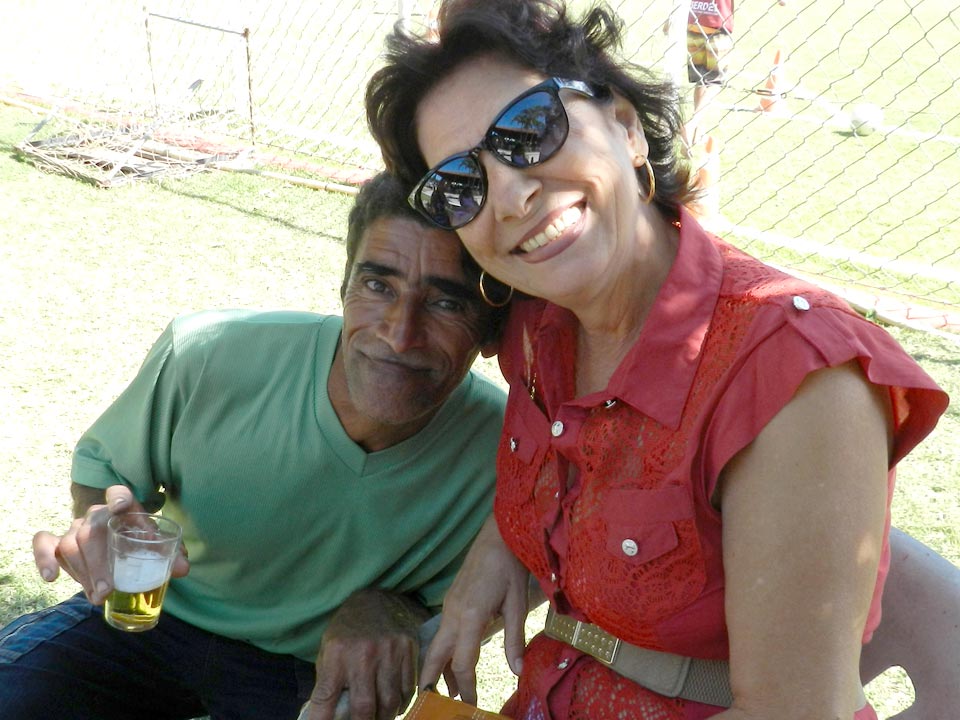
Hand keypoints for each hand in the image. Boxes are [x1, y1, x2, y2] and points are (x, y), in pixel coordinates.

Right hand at [32, 485, 188, 604]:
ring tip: (98, 597)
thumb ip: (171, 555)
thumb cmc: (138, 542)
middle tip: (108, 590)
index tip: (121, 506)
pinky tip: (51, 577)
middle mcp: (96, 514)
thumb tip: (183, 569)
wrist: (116, 542)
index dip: (119, 497)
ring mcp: (75, 527)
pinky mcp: (57, 541)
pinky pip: (43, 543)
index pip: (119, 493)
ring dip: (82, 573)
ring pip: (70, 544)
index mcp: (124, 508)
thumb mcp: (155, 547)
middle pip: (91, 532)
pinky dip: (44, 558)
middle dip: (98, 564)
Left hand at [301, 589, 429, 719]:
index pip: (326, 697)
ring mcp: (390, 651)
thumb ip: (327, 682)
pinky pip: (408, 689)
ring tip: (379, 718)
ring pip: (390, 702)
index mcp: (337, 653)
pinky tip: (394, 705)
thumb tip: (324, 717)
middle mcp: (364, 653)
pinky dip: (402, 703)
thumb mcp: (329, 650)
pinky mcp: (409, 649)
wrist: (377, 600)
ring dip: (384, 717)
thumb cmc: (348, 630)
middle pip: (364, 707)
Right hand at [419, 515, 530, 705]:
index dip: (465, 687)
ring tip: (446, 691)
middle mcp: (453, 613)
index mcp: (470, 616)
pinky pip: (443, 632)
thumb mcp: (517, 604)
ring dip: (439, 667)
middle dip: (432, 681)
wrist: (496, 535)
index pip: (462, 662)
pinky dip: (445, 651)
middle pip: (435, 655)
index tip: (470, 705)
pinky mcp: (451, 600)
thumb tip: (518, 671)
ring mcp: (449, 606)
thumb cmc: (509, 568)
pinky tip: (455, 661)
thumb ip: (514, 639)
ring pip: (438, 644)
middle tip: (434, 703)